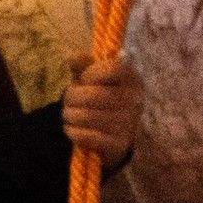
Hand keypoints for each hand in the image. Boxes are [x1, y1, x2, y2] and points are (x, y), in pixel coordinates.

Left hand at [62, 53, 138, 168]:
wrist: (113, 132)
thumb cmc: (100, 96)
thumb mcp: (92, 77)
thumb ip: (83, 65)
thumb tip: (71, 57)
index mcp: (131, 78)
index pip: (112, 69)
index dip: (90, 74)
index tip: (82, 80)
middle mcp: (135, 100)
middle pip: (95, 94)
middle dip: (72, 98)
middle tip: (66, 102)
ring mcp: (129, 124)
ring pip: (89, 117)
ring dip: (71, 116)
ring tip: (68, 115)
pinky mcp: (120, 144)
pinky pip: (90, 137)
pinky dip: (74, 132)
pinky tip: (71, 130)